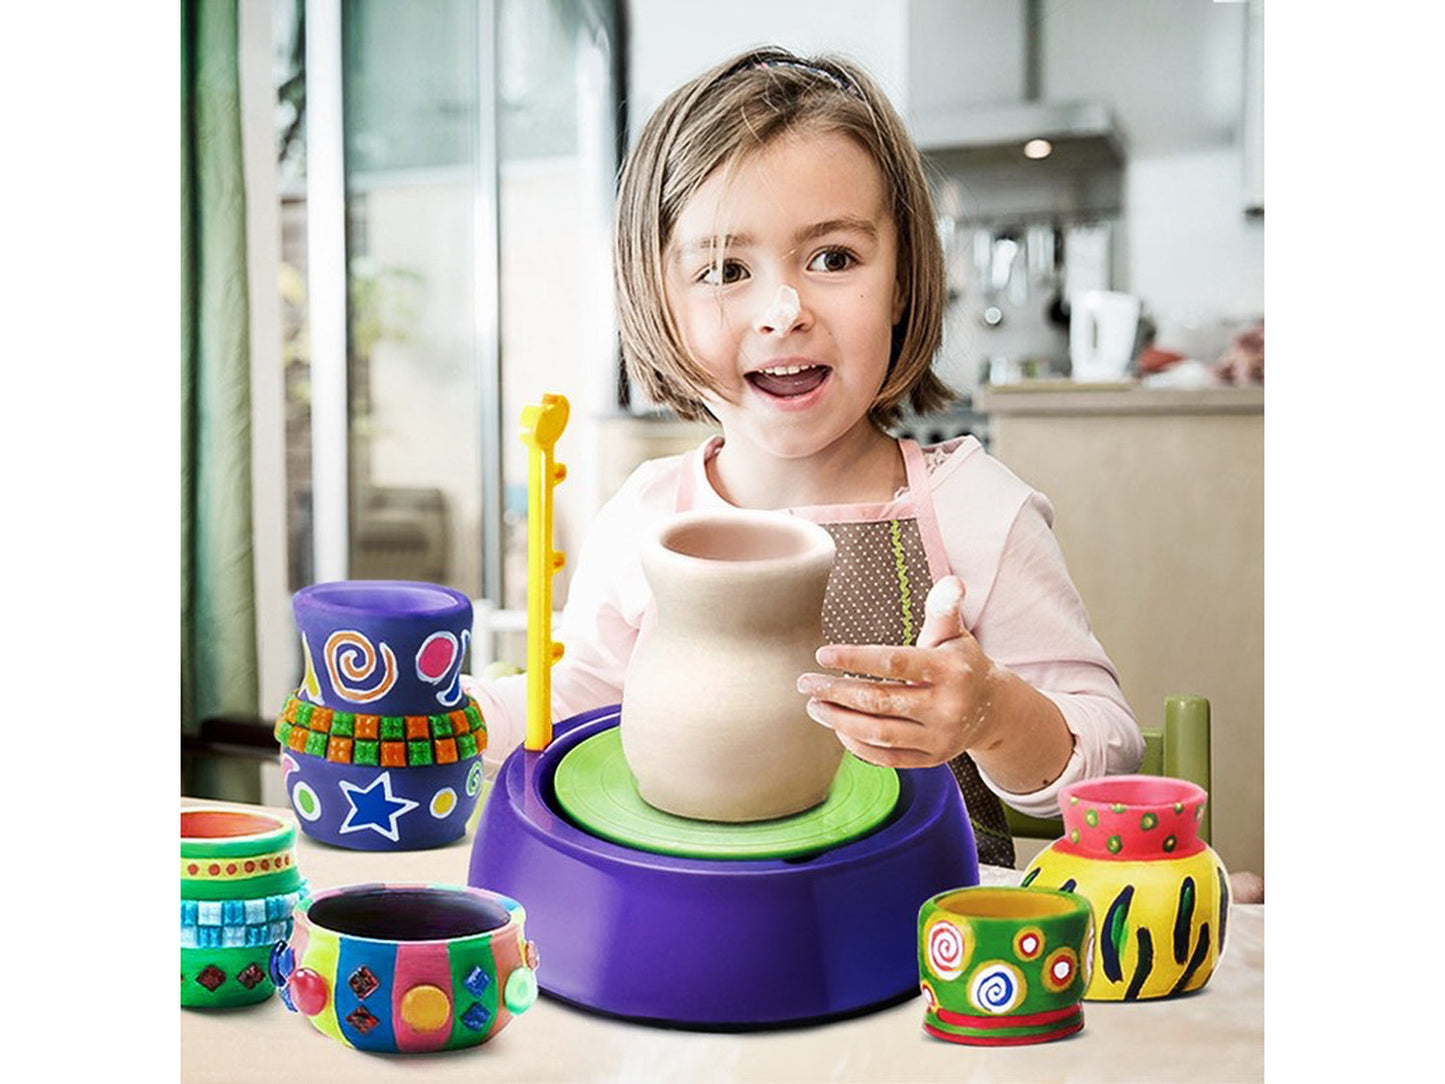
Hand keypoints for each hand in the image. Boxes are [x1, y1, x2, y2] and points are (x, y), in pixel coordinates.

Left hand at [795, 576, 998, 768]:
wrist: (993, 710)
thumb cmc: (961, 663)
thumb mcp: (955, 634)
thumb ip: (944, 609)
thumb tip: (952, 581)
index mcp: (951, 670)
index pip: (895, 663)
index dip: (856, 659)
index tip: (822, 654)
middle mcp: (947, 706)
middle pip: (880, 700)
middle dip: (836, 692)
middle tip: (805, 683)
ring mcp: (940, 737)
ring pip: (880, 732)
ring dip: (840, 720)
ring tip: (814, 705)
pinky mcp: (933, 760)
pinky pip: (888, 758)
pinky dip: (858, 744)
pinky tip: (838, 727)